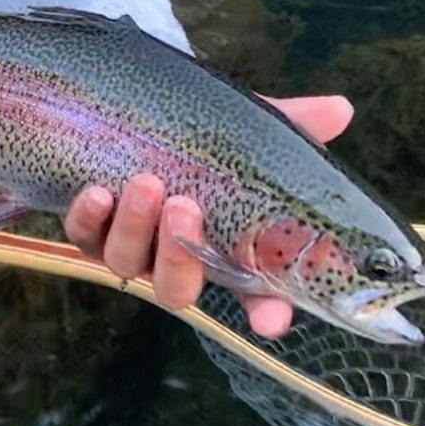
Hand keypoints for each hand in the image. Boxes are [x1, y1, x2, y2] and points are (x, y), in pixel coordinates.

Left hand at [63, 94, 353, 337]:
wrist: (139, 108)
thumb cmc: (203, 133)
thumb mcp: (246, 126)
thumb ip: (293, 122)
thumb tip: (341, 108)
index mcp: (225, 246)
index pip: (255, 295)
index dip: (265, 311)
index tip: (271, 317)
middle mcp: (175, 256)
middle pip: (178, 290)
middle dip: (181, 257)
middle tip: (186, 206)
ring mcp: (130, 244)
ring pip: (128, 262)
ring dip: (136, 227)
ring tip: (146, 182)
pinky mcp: (88, 227)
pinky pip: (84, 235)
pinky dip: (90, 217)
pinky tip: (98, 192)